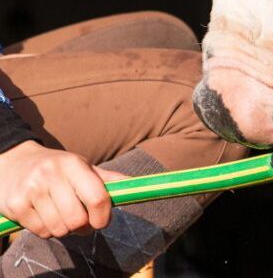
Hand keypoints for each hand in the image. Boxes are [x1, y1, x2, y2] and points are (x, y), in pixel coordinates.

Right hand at [0, 141, 126, 237]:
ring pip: (59, 229)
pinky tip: (43, 215)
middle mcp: (51, 174)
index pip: (98, 197)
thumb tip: (135, 185)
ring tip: (60, 215)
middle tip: (80, 221)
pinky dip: (46, 230)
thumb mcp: (83, 168)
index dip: (103, 217)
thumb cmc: (58, 168)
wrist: (15, 163)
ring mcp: (31, 189)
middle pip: (77, 220)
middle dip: (83, 227)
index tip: (102, 222)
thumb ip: (108, 179)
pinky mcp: (15, 204)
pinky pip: (40, 232)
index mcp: (74, 164)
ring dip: (64, 229)